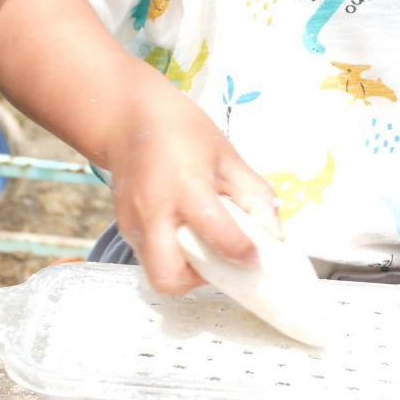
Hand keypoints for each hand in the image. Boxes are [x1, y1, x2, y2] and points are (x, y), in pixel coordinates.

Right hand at [104, 67, 281, 295]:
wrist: (128, 118)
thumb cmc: (181, 131)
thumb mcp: (226, 155)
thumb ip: (253, 194)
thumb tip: (275, 233)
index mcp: (186, 186)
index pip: (215, 233)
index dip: (241, 251)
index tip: (256, 256)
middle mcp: (154, 212)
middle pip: (170, 276)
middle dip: (200, 281)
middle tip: (220, 261)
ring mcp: (133, 224)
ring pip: (156, 275)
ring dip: (185, 273)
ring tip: (205, 248)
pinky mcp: (124, 229)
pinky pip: (149, 259)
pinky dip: (172, 258)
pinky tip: (187, 235)